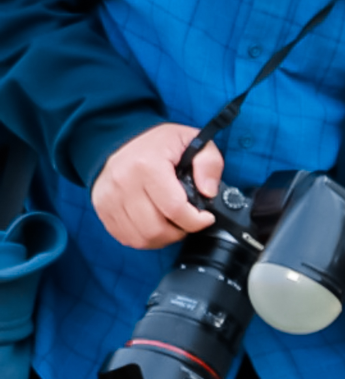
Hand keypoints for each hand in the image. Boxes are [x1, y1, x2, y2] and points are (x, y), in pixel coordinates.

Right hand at [92, 121, 221, 248]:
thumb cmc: (159, 144)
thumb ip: (209, 163)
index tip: (205, 217)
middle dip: (180, 231)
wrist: (121, 139)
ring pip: (141, 238)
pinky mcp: (101, 207)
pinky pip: (125, 237)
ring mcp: (109, 197)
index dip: (197, 221)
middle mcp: (123, 182)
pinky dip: (145, 238)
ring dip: (163, 237)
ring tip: (172, 223)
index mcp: (147, 165)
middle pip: (157, 229)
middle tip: (187, 220)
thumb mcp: (192, 142)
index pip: (175, 209)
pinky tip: (154, 225)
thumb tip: (208, 192)